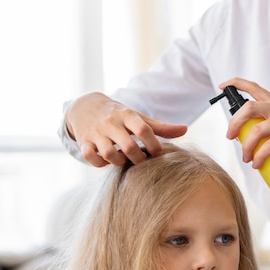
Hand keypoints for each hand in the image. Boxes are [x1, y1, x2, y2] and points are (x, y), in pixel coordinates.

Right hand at [64, 92, 187, 166]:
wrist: (85, 106)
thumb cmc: (118, 115)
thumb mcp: (137, 117)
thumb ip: (160, 127)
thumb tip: (185, 130)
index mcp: (127, 114)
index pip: (143, 130)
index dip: (154, 145)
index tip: (158, 154)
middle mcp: (110, 123)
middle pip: (129, 146)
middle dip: (139, 159)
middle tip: (142, 161)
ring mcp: (95, 133)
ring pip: (109, 155)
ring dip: (120, 162)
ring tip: (125, 160)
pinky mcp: (84, 142)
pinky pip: (91, 158)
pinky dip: (100, 163)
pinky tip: (108, 161)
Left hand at [219, 78, 269, 197]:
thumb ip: (268, 129)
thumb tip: (242, 138)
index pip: (255, 88)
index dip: (236, 84)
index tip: (221, 86)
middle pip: (249, 107)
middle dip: (234, 122)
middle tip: (229, 137)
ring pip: (256, 130)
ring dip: (246, 147)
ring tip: (246, 159)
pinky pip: (268, 146)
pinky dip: (259, 157)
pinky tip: (257, 164)